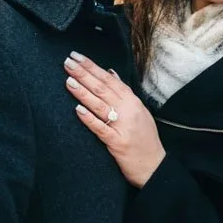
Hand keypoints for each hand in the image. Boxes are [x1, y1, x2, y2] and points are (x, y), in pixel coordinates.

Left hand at [64, 51, 164, 187]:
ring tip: (69, 80)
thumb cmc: (144, 138)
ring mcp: (123, 126)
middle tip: (68, 62)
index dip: (92, 67)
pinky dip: (89, 118)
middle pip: (102, 88)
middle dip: (84, 74)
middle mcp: (128, 110)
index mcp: (132, 101)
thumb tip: (110, 72)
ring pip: (100, 105)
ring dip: (83, 92)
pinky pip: (101, 128)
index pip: (109, 79)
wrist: (154, 165)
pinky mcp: (117, 142)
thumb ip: (124, 92)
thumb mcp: (139, 110)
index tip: (77, 56)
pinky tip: (78, 109)